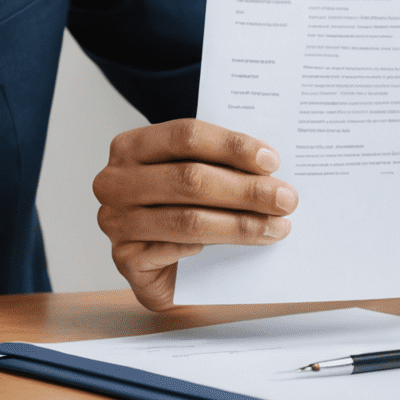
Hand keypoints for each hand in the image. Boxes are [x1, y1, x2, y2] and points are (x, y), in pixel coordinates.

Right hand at [93, 119, 297, 311]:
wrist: (160, 263)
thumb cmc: (180, 207)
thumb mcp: (191, 174)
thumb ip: (216, 164)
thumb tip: (268, 165)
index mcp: (129, 147)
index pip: (184, 136)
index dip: (231, 146)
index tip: (271, 160)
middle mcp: (114, 180)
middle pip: (188, 178)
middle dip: (245, 189)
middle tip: (285, 198)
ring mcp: (115, 220)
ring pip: (188, 219)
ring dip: (241, 224)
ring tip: (278, 226)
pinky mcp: (124, 259)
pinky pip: (175, 251)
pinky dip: (211, 249)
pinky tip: (241, 249)